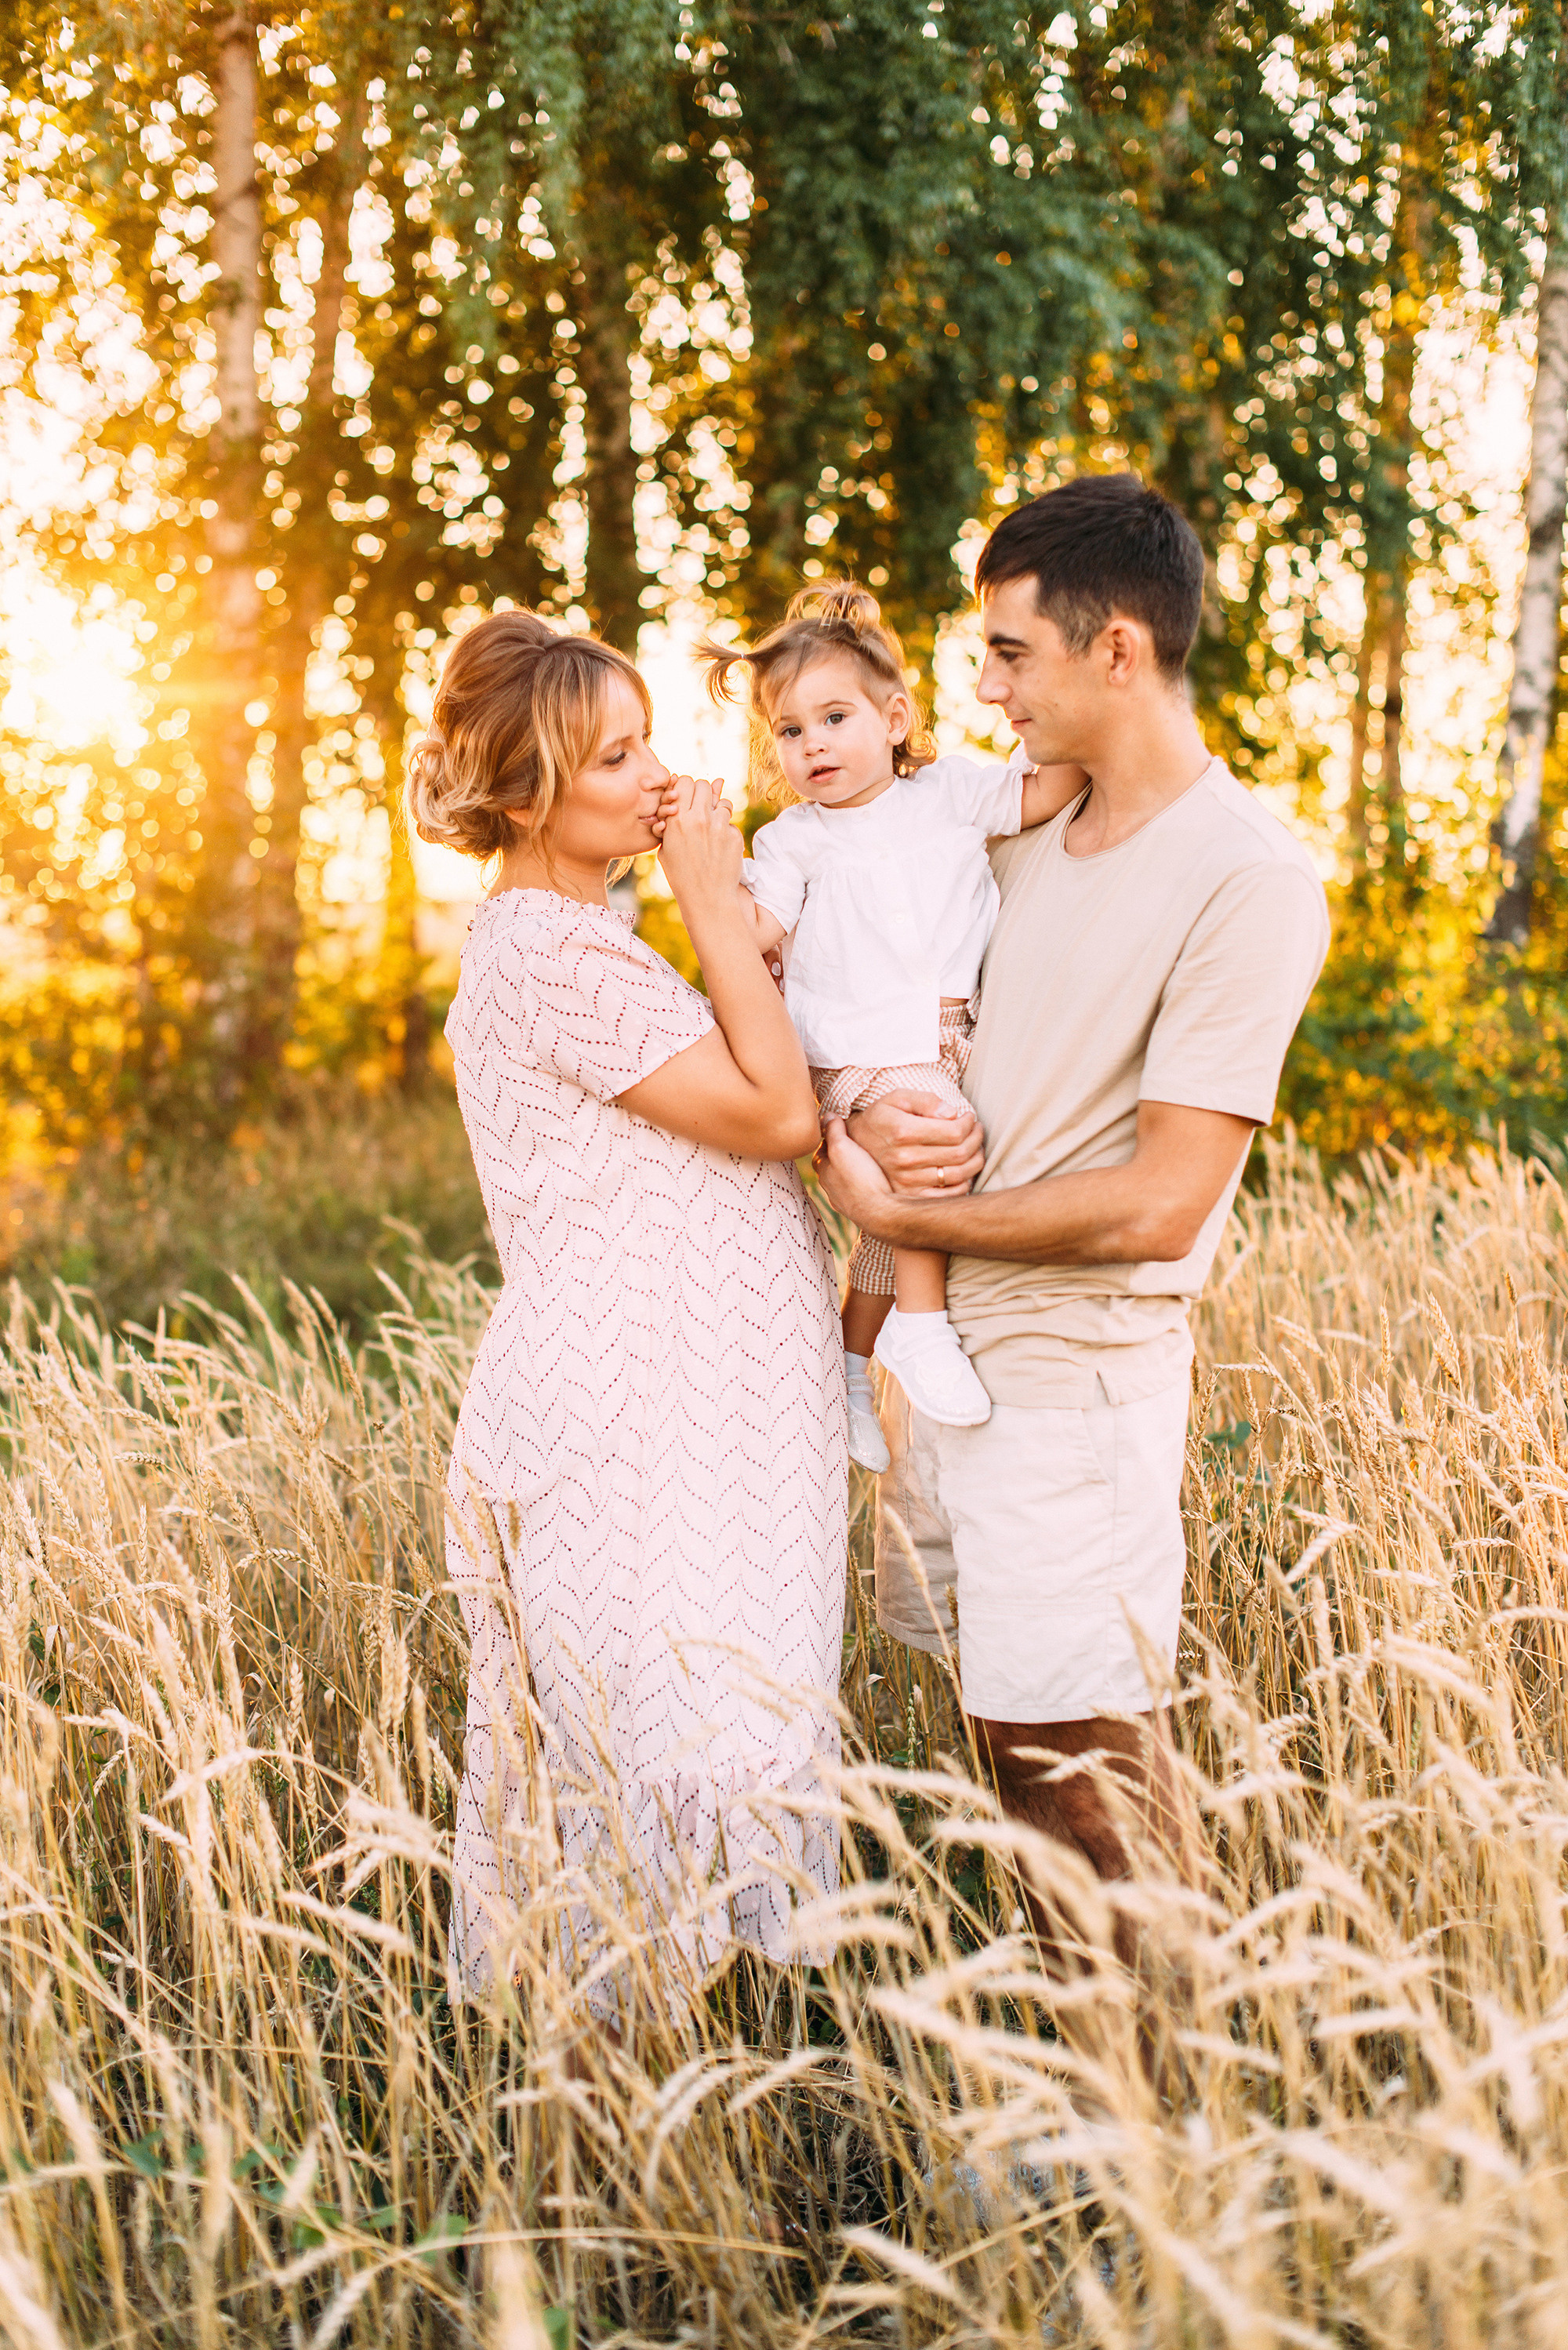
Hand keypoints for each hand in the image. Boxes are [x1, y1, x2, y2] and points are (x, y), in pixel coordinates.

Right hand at [656, 772, 742, 913]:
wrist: (706, 899)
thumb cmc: (681, 874)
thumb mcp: (666, 848)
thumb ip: (672, 819)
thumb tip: (680, 793)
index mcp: (676, 821)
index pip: (684, 781)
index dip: (685, 788)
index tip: (685, 799)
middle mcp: (697, 819)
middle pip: (703, 785)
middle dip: (702, 793)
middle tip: (700, 808)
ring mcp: (718, 827)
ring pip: (722, 800)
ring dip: (717, 810)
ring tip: (712, 828)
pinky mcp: (734, 836)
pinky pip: (731, 822)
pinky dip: (726, 829)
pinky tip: (720, 846)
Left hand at [817, 1117, 900, 1232]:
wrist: (881, 1212)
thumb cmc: (861, 1178)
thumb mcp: (843, 1147)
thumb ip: (834, 1131)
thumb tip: (827, 1116)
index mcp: (824, 1171)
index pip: (822, 1149)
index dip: (831, 1136)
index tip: (842, 1127)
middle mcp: (831, 1188)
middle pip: (833, 1165)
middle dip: (842, 1153)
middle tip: (856, 1141)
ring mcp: (846, 1201)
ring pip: (847, 1179)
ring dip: (854, 1169)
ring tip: (869, 1158)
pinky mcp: (861, 1209)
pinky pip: (860, 1191)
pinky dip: (864, 1183)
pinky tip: (876, 1179)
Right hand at [843, 1089, 983, 1194]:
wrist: (854, 1148)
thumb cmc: (880, 1118)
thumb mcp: (896, 1098)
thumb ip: (925, 1100)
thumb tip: (952, 1113)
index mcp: (903, 1131)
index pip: (954, 1131)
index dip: (969, 1124)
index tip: (969, 1118)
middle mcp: (905, 1158)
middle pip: (960, 1153)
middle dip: (976, 1139)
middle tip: (977, 1131)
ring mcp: (908, 1180)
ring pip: (959, 1174)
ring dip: (975, 1160)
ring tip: (975, 1148)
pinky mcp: (910, 1195)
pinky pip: (950, 1194)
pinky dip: (964, 1182)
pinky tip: (963, 1169)